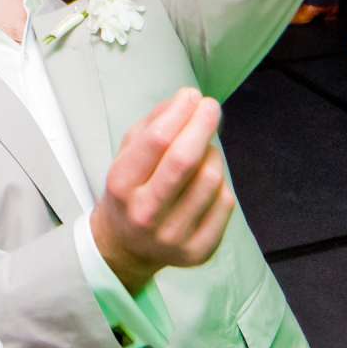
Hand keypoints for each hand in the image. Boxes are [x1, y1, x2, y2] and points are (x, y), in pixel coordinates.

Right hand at [88, 88, 233, 293]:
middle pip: (185, 160)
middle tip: (210, 107)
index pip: (157, 141)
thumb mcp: (126, 154)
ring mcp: (173, 237)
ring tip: (203, 151)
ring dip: (212, 153)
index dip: (180, 111)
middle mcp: (145, 214)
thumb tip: (189, 101)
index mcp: (121, 185)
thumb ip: (154, 124)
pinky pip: (225, 202)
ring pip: (210, 178)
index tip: (192, 96)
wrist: (126, 248)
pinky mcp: (198, 251)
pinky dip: (220, 183)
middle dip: (203, 124)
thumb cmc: (130, 191)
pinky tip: (206, 181)